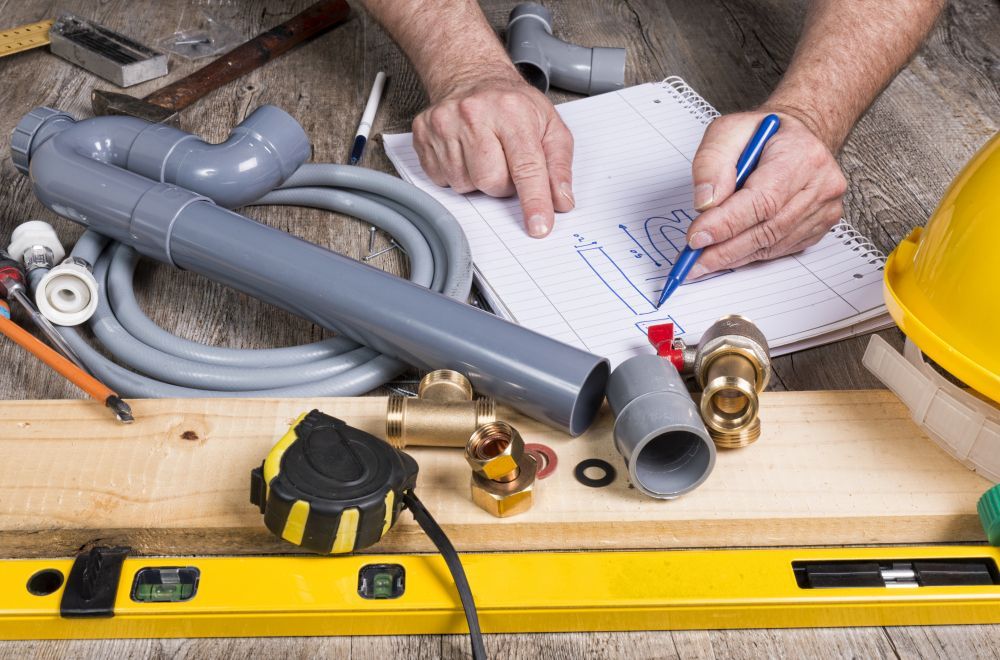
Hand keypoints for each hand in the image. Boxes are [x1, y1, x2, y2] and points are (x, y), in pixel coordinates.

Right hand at [412, 75, 574, 237]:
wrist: (472, 76)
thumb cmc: (512, 105)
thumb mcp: (549, 126)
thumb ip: (559, 166)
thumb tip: (561, 201)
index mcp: (511, 111)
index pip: (526, 167)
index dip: (534, 201)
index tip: (539, 227)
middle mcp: (474, 114)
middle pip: (491, 182)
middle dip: (503, 184)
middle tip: (506, 162)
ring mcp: (444, 123)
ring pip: (465, 184)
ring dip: (478, 179)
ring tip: (484, 153)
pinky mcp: (423, 134)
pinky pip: (441, 179)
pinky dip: (456, 173)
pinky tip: (463, 152)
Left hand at [684, 109, 846, 276]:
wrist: (797, 137)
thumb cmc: (762, 134)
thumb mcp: (727, 131)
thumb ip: (712, 162)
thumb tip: (705, 203)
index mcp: (801, 155)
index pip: (762, 200)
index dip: (727, 223)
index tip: (696, 238)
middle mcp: (820, 184)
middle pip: (768, 228)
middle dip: (724, 248)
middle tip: (692, 260)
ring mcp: (825, 208)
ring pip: (773, 244)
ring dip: (734, 256)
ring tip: (703, 261)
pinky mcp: (821, 225)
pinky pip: (780, 249)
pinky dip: (751, 255)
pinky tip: (729, 254)